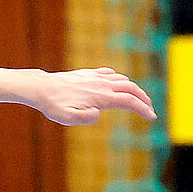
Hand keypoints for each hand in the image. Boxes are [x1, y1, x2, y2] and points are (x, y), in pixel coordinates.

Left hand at [32, 67, 155, 125]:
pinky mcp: (88, 73)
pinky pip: (110, 73)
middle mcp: (102, 85)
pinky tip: (119, 83)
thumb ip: (86, 118)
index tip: (151, 117)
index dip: (143, 109)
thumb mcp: (67, 118)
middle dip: (144, 99)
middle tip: (149, 109)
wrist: (41, 88)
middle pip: (132, 89)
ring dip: (134, 89)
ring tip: (137, 98)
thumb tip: (99, 113)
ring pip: (123, 80)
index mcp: (101, 97)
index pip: (130, 101)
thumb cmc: (53, 106)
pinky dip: (120, 79)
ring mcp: (95, 77)